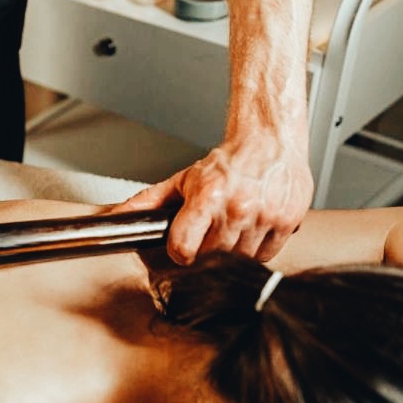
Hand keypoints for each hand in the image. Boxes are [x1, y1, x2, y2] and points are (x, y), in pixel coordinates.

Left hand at [115, 128, 312, 264]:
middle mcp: (237, 207)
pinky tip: (252, 229)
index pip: (184, 248)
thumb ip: (148, 202)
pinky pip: (266, 255)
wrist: (270, 142)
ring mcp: (264, 216)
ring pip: (239, 260)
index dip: (179, 252)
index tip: (182, 247)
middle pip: (211, 257)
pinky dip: (257, 249)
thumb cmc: (227, 164)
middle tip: (210, 233)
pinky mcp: (287, 222)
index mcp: (207, 197)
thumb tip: (115, 216)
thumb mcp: (182, 180)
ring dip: (232, 251)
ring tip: (231, 228)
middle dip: (206, 250)